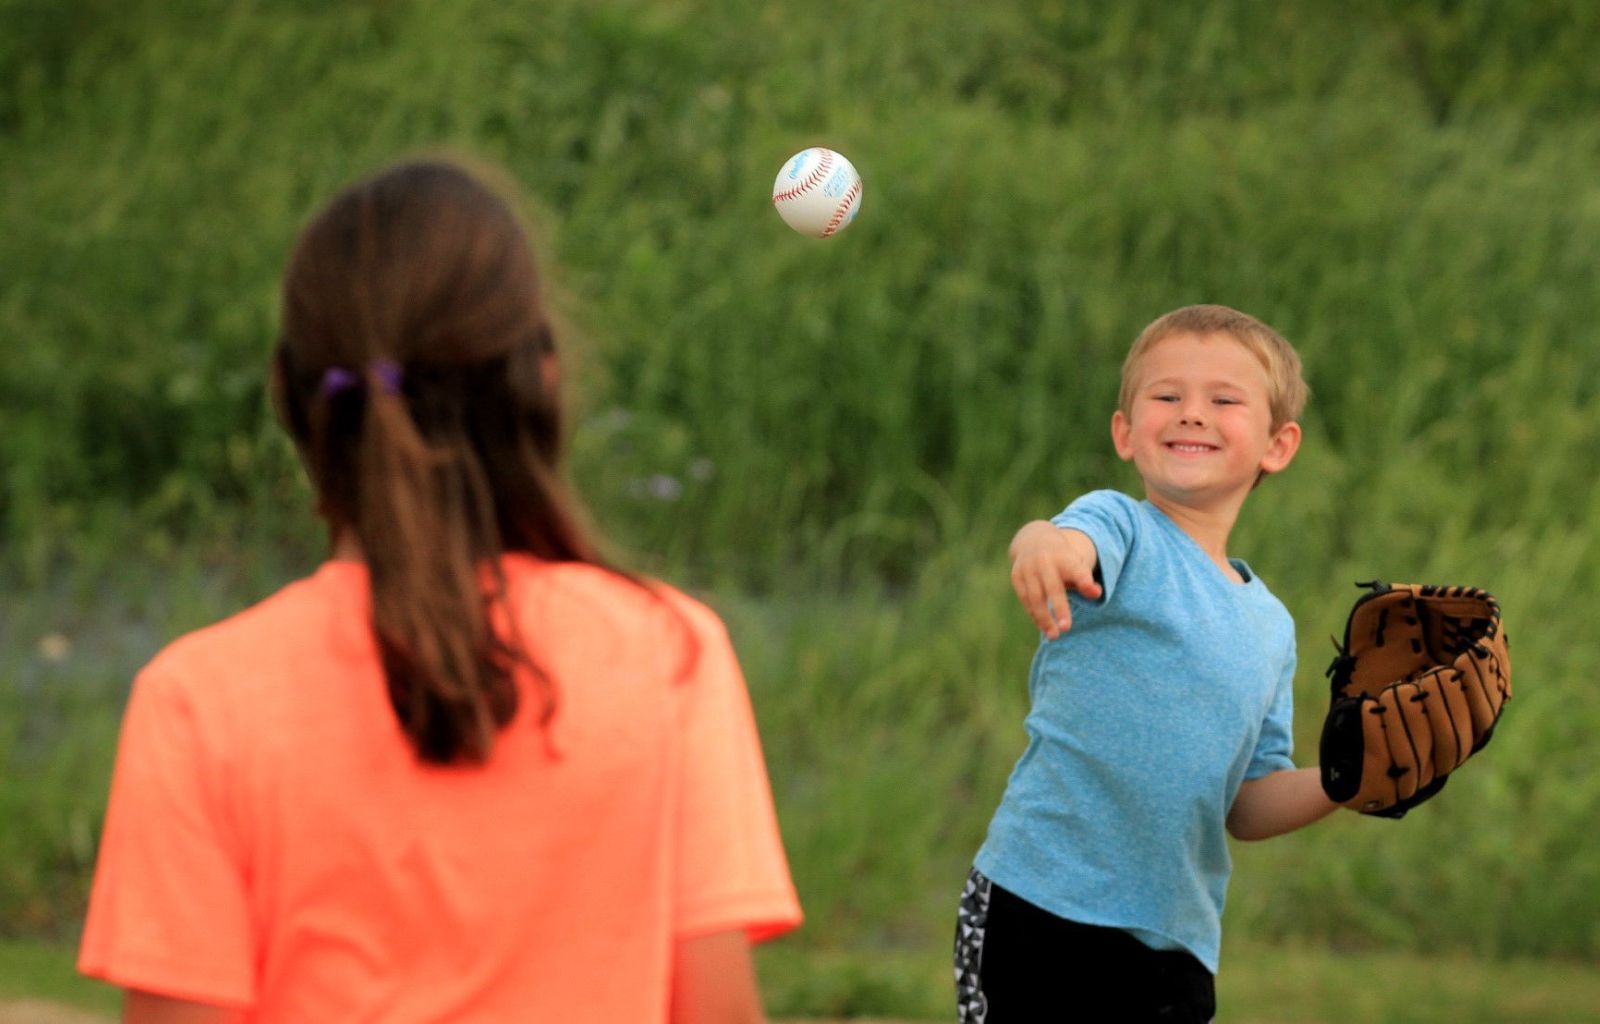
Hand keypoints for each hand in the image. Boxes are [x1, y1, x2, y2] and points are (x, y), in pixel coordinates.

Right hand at [1008, 521, 1102, 639]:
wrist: (1033, 540)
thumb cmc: (1062, 559)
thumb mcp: (1076, 564)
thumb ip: (1085, 581)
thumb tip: (1097, 594)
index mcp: (1064, 557)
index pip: (1077, 570)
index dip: (1085, 581)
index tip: (1094, 592)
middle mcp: (1045, 561)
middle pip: (1053, 588)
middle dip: (1060, 608)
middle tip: (1066, 629)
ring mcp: (1028, 568)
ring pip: (1036, 598)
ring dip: (1044, 618)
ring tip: (1054, 635)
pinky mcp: (1016, 576)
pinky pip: (1025, 599)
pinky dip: (1034, 614)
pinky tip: (1042, 626)